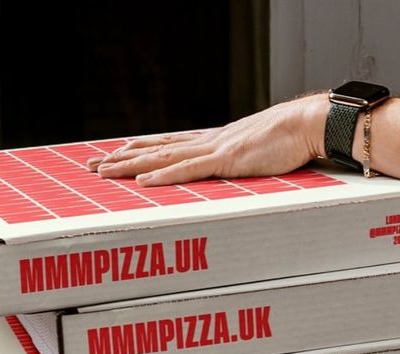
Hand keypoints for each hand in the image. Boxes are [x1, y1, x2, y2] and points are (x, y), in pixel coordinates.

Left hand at [88, 93, 328, 185]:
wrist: (306, 125)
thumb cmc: (288, 140)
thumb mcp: (255, 153)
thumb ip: (238, 162)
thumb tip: (231, 170)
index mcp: (212, 142)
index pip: (167, 146)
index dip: (139, 150)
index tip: (116, 154)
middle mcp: (206, 142)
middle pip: (155, 151)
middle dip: (122, 159)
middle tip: (93, 165)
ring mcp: (213, 149)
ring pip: (162, 159)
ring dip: (131, 167)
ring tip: (104, 172)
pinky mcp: (225, 160)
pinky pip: (188, 171)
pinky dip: (163, 177)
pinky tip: (142, 182)